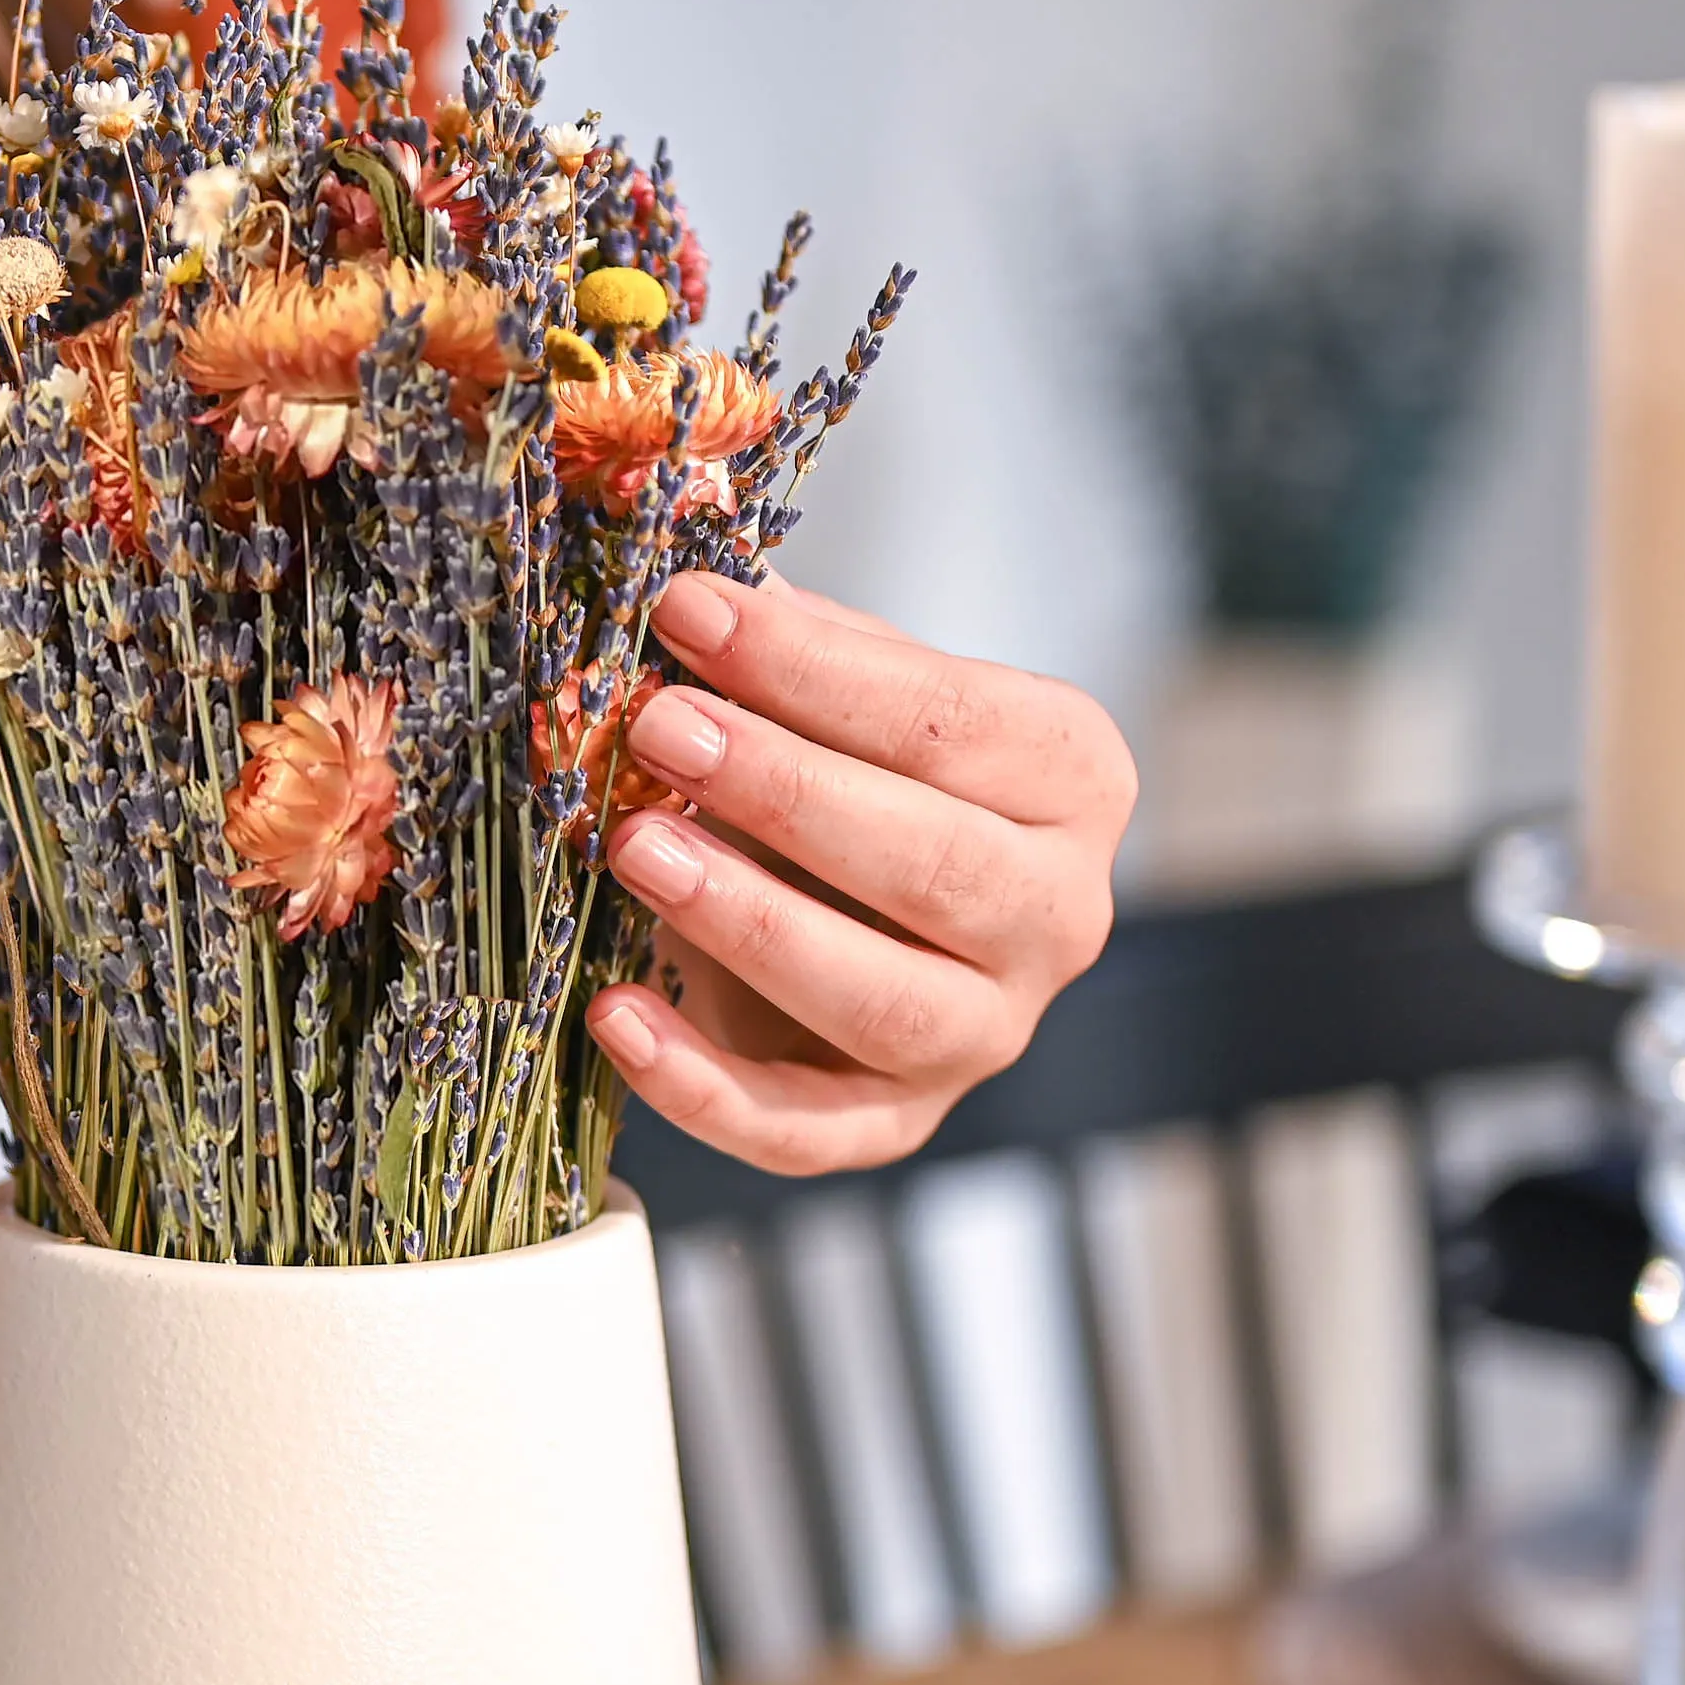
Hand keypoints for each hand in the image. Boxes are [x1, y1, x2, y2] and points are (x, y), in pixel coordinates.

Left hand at [587, 572, 1133, 1172]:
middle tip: (659, 729)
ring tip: (635, 851)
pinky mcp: (899, 1123)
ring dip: (753, 927)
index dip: (811, 670)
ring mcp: (988, 1032)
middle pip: (936, 865)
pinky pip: (807, 1129)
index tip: (687, 611)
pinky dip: (705, 1087)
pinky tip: (616, 1017)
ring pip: (887, 1004)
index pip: (949, 722)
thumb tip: (685, 555)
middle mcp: (1058, 913)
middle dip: (786, 793)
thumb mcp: (836, 690)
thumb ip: (785, 641)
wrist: (861, 902)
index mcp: (1068, 777)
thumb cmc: (853, 769)